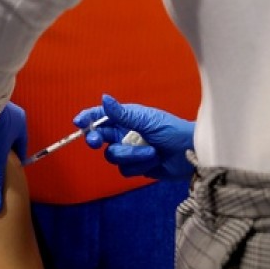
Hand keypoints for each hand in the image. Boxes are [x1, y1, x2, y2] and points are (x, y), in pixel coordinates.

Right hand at [74, 94, 194, 179]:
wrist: (191, 154)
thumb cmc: (173, 131)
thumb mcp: (147, 120)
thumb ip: (123, 113)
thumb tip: (104, 98)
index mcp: (126, 117)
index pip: (100, 116)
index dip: (87, 119)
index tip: (78, 122)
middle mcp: (124, 133)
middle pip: (99, 137)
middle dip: (97, 139)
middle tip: (98, 141)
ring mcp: (128, 150)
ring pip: (113, 156)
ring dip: (132, 155)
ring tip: (152, 152)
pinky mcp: (135, 167)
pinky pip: (125, 170)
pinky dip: (140, 165)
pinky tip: (154, 160)